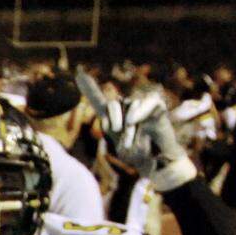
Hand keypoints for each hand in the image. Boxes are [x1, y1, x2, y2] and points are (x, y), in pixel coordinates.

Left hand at [74, 68, 194, 190]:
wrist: (156, 161)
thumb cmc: (136, 153)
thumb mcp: (117, 143)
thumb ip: (110, 127)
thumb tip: (103, 111)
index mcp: (112, 117)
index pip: (99, 100)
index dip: (89, 89)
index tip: (78, 74)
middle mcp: (125, 108)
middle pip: (113, 103)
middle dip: (114, 119)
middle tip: (118, 134)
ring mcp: (141, 106)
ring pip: (130, 104)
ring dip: (130, 125)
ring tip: (130, 140)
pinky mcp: (157, 107)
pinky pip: (150, 101)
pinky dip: (141, 111)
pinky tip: (134, 121)